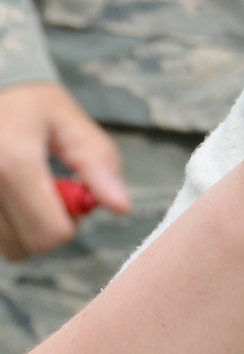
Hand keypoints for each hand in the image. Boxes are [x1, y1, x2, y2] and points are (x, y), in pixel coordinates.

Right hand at [0, 83, 129, 259]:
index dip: (70, 224)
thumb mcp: (69, 120)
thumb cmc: (25, 105)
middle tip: (46, 192)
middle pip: (24, 248)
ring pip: (4, 247)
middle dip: (45, 228)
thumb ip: (98, 162)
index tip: (71, 196)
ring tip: (23, 189)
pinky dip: (4, 223)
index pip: (49, 232)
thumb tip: (121, 206)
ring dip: (21, 228)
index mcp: (11, 160)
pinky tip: (8, 194)